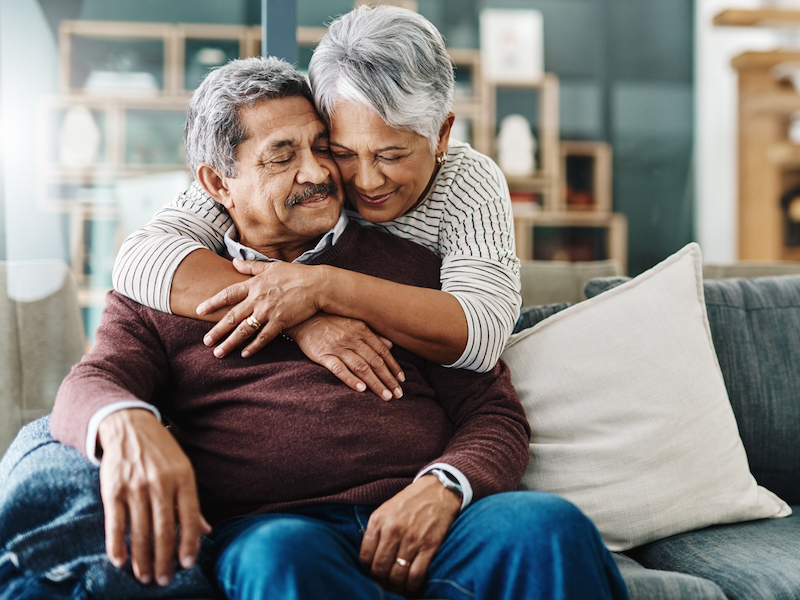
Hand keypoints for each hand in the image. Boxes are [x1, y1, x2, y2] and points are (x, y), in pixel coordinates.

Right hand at [98, 409, 210, 585]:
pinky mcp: (112, 489)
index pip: (190, 517)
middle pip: (164, 529)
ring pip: (140, 531)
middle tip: (164, 580)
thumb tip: (206, 531)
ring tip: (145, 576)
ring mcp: (136, 486)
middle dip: (165, 559)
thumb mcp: (183, 469)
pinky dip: (116, 544)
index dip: (189, 544)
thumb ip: (192, 502)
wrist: (129, 425)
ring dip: (142, 558)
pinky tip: (120, 561)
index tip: (188, 564)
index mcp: (183, 477)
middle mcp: (160, 483)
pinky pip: (115, 522)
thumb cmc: (161, 452)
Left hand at [197, 259, 323, 357]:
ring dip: (230, 343)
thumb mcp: (271, 267)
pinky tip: (244, 354)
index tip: (199, 310)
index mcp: (254, 284)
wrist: (317, 285)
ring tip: (218, 352)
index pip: (228, 294)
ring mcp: (268, 312)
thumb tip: (234, 262)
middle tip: (206, 341)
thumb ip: (251, 267)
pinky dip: (253, 347)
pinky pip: (264, 337)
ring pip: (244, 330)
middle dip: (217, 330)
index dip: (213, 302)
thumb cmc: (295, 274)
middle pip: (232, 317)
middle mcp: (258, 299)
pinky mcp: (281, 322)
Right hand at [288, 314, 404, 399]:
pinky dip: (351, 379)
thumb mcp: (353, 322)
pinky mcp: (323, 355)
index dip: (394, 366)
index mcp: (362, 330)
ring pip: (361, 367)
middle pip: (375, 362)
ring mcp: (338, 347)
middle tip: (398, 394)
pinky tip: (361, 389)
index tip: (402, 380)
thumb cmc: (330, 321)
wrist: (302, 318)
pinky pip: (339, 369)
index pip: (382, 352)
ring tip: (386, 396)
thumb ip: (372, 334)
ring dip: (375, 383)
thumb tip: (390, 345)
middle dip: (388, 379)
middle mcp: (352, 339)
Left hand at [360, 475, 460, 593]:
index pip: (365, 556)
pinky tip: (411, 585)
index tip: (373, 572)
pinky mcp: (429, 546)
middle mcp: (393, 530)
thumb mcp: (386, 509)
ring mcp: (412, 539)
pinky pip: (416, 575)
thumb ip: (376, 531)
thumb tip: (368, 558)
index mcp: (379, 520)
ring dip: (395, 586)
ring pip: (397, 575)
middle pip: (379, 568)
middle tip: (384, 583)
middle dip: (380, 580)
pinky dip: (412, 586)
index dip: (367, 569)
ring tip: (396, 587)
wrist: (438, 490)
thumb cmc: (410, 502)